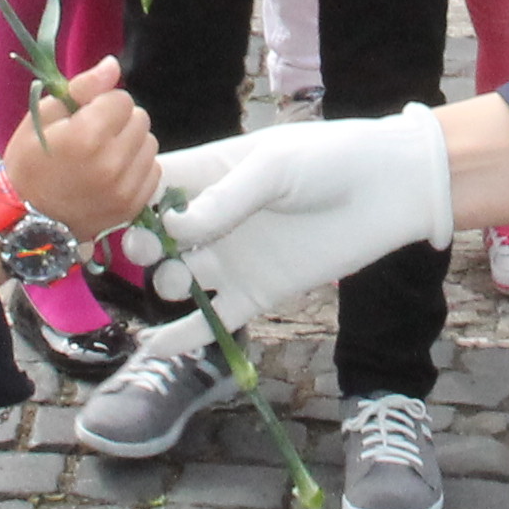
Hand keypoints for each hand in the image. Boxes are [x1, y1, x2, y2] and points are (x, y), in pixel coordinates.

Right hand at [1, 61, 160, 230]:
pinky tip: (113, 173)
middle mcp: (111, 163)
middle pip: (140, 119)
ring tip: (104, 155)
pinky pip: (153, 171)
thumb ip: (82, 88)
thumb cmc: (29, 163)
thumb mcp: (42, 117)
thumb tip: (113, 65)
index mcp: (87, 136)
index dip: (103, 103)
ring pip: (149, 144)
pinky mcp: (132, 206)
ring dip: (131, 143)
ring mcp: (125, 188)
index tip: (85, 117)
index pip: (122, 99)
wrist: (25, 219)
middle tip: (94, 136)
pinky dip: (137, 167)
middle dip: (120, 121)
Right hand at [154, 110, 456, 324]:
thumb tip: (177, 230)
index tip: (118, 210)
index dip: (130, 198)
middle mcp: (214, 218)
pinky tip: (155, 348)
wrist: (390, 191)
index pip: (153, 185)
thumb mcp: (276, 167)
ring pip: (178, 280)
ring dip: (167, 283)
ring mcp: (233, 258)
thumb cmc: (332, 160)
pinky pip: (213, 320)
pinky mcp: (257, 293)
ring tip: (182, 280)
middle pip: (157, 238)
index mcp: (211, 172)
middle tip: (151, 249)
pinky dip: (184, 337)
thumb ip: (226, 199)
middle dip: (144, 245)